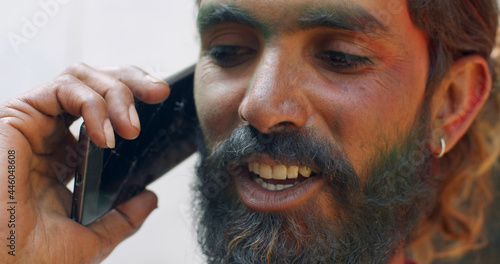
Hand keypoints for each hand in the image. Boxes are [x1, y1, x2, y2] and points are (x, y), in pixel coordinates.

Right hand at [0, 63, 169, 262]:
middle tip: (160, 93)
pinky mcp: (19, 115)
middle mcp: (51, 136)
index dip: (133, 100)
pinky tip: (105, 136)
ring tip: (131, 127)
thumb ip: (122, 218)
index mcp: (66, 159)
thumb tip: (148, 199)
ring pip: (82, 78)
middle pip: (95, 83)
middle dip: (132, 81)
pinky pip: (63, 88)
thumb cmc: (26, 257)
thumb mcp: (91, 238)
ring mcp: (36, 124)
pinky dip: (92, 104)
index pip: (103, 110)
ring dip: (117, 92)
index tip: (164, 103)